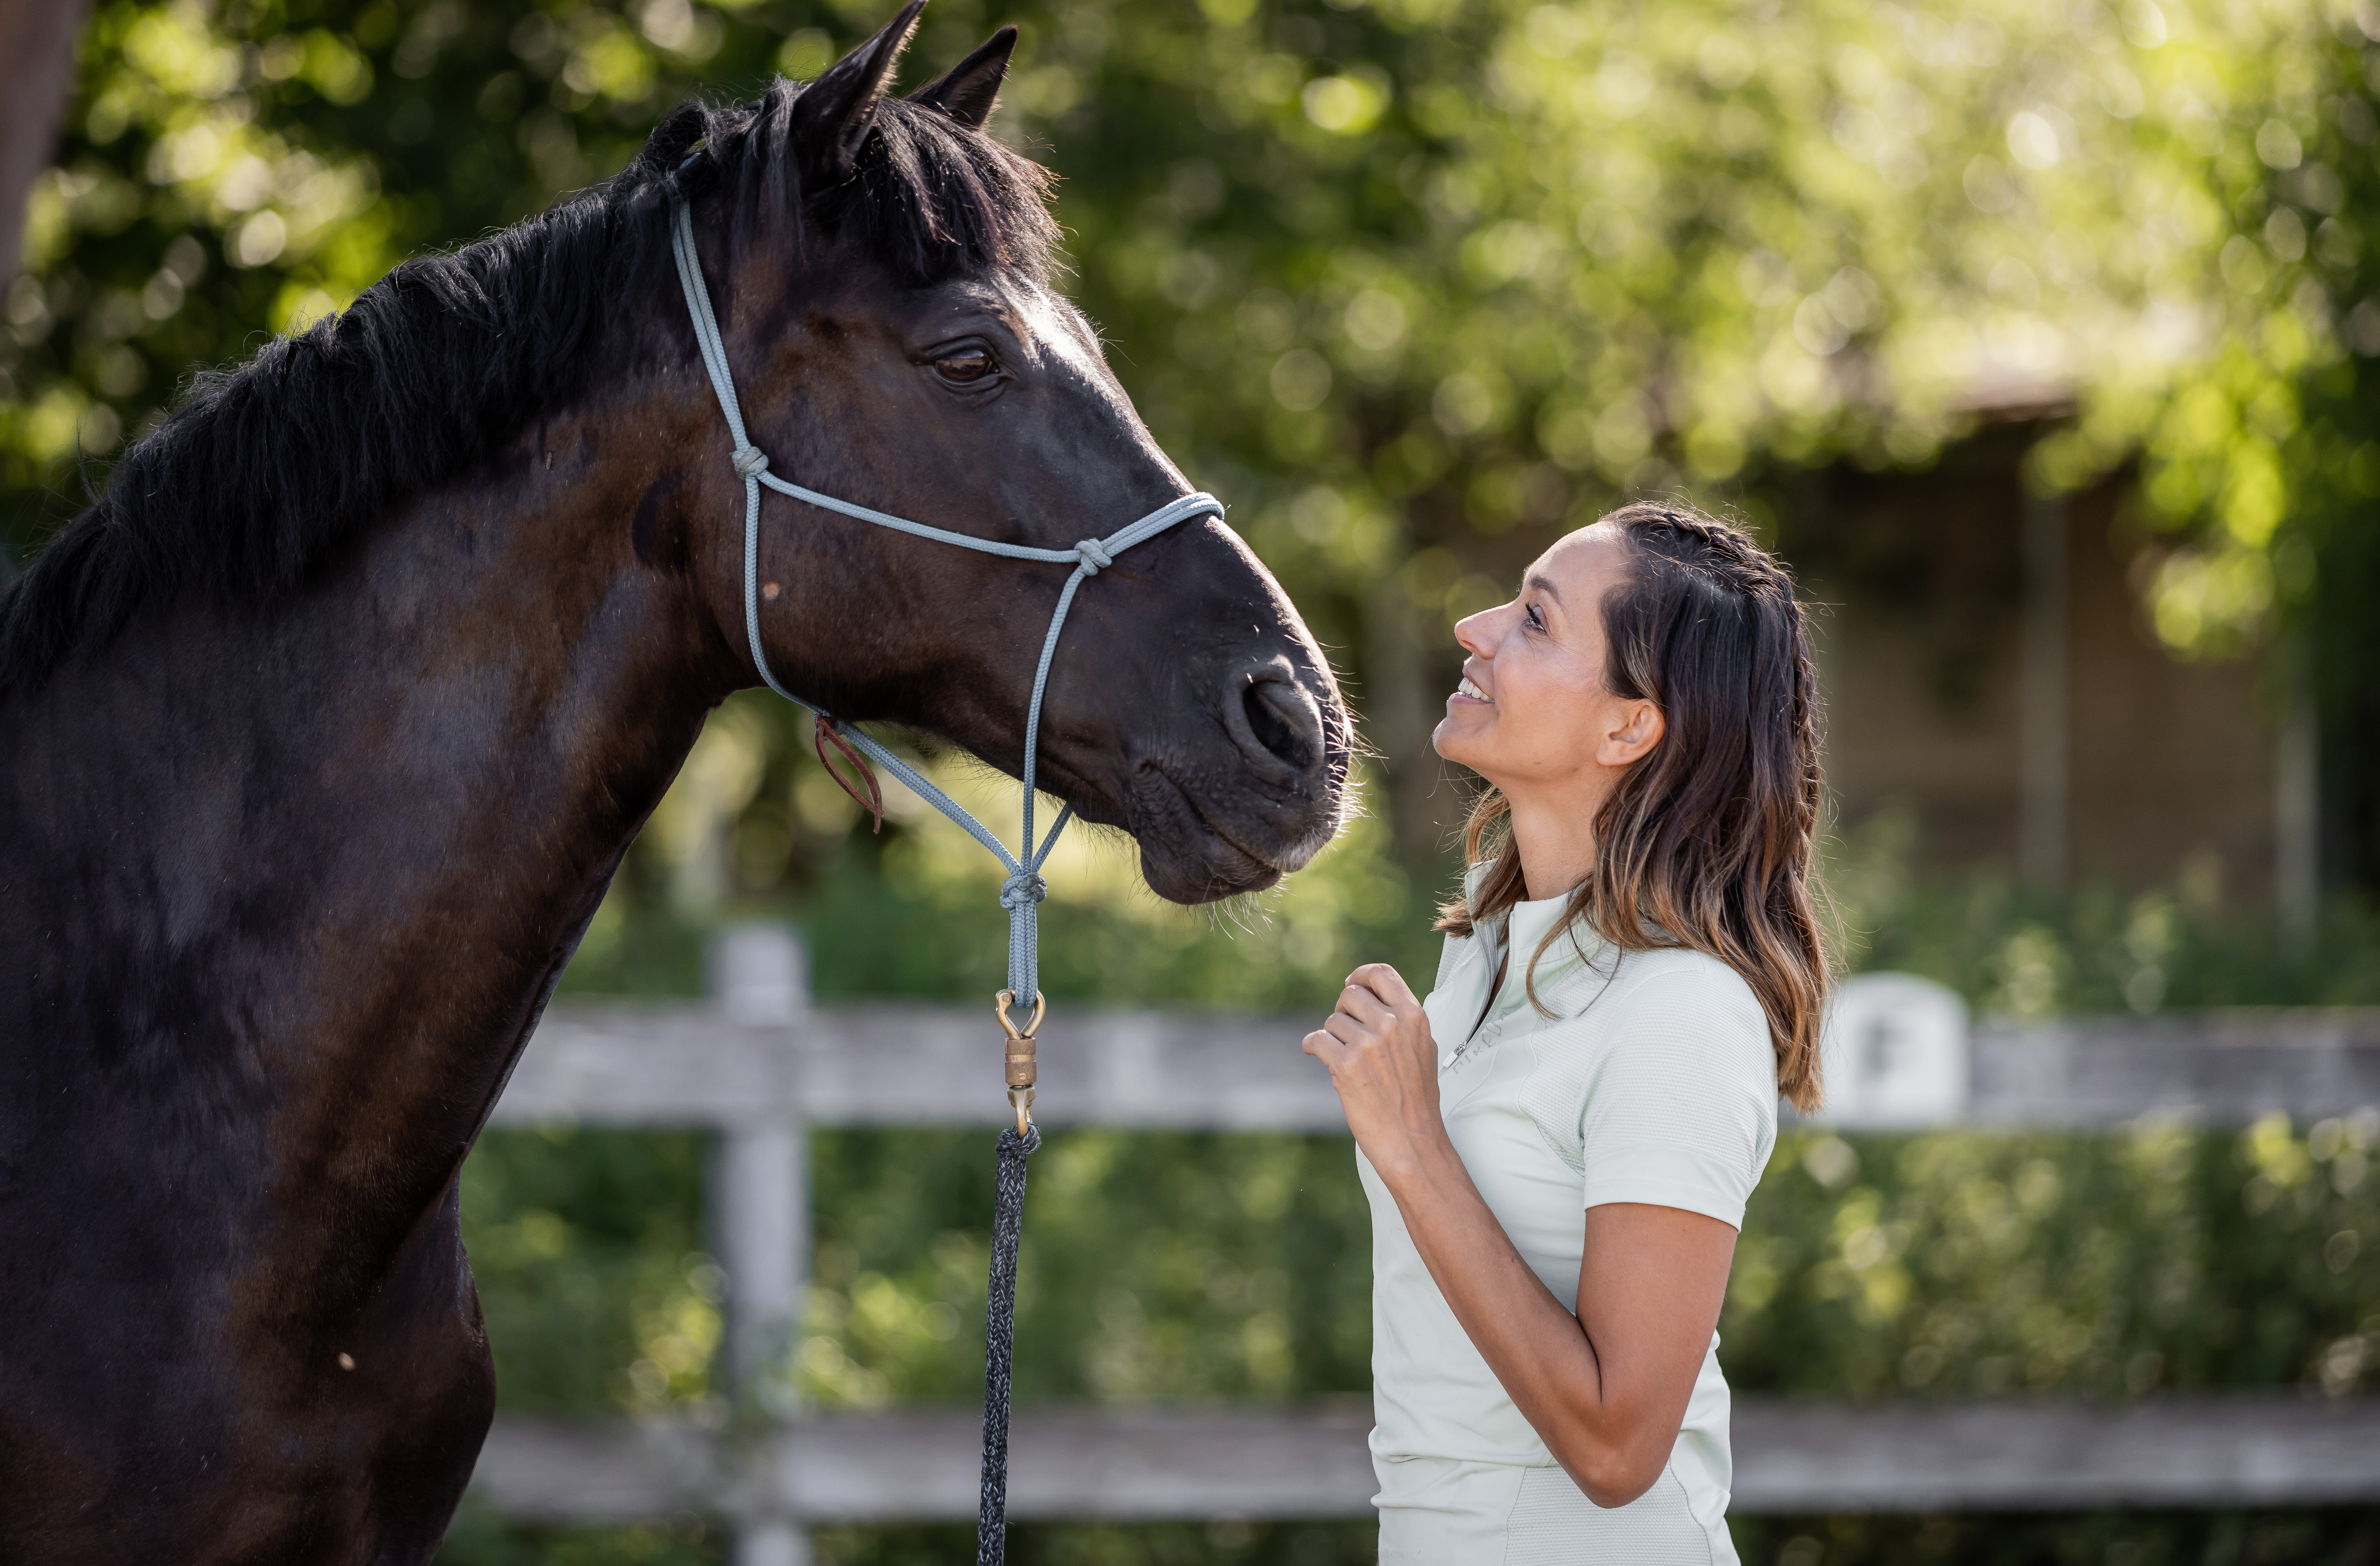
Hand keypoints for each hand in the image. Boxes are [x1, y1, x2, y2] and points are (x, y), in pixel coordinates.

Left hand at [1302, 962, 1447, 1179]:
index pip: (1381, 974)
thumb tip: (1377, 1000)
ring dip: (1333, 1037)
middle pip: (1350, 995)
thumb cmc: (1417, 1101)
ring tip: (1347, 1059)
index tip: (1352, 983)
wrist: (1412, 1141)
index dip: (1361, 976)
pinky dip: (1313, 1046)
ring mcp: (1368, 1044)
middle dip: (1344, 1012)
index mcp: (1414, 1017)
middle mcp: (1392, 1025)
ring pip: (1332, 1021)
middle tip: (1348, 1033)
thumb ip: (1403, 1021)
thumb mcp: (1422, 1049)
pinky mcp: (1345, 1065)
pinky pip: (1316, 1040)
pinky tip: (1319, 1054)